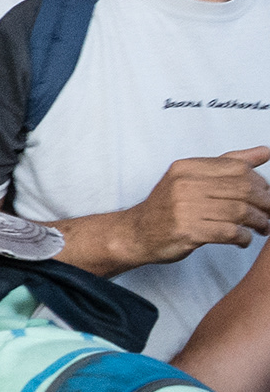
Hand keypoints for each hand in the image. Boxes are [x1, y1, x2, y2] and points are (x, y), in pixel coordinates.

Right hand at [123, 149, 269, 268]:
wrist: (135, 233)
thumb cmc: (168, 207)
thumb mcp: (192, 178)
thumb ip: (228, 164)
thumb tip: (265, 152)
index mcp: (187, 167)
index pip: (238, 168)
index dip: (261, 183)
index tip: (266, 195)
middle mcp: (184, 184)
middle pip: (243, 190)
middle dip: (265, 204)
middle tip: (269, 213)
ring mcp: (184, 208)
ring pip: (240, 212)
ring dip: (259, 222)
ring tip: (262, 228)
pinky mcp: (187, 231)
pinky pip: (230, 232)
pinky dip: (244, 237)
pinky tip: (243, 239)